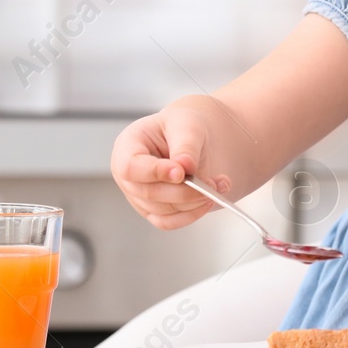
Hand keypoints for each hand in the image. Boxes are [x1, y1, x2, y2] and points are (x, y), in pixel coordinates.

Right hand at [111, 97, 235, 229]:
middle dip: (184, 191)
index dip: (154, 172)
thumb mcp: (186, 125)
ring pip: (163, 210)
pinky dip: (191, 215)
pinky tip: (209, 200)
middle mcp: (128, 175)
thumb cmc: (181, 127)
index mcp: (127, 146)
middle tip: (212, 184)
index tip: (181, 173)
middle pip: (149, 193)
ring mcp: (138, 196)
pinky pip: (168, 222)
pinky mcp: (153, 211)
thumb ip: (185, 145)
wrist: (190, 139)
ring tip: (219, 185)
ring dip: (194, 202)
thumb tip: (185, 166)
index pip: (130, 167)